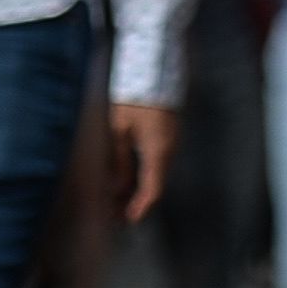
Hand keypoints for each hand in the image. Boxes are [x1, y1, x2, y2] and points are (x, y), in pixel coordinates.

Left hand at [110, 100, 174, 221]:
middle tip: (114, 214)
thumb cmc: (134, 96)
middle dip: (134, 201)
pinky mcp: (169, 135)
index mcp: (158, 152)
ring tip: (116, 198)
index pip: (153, 190)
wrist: (155, 67)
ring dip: (138, 188)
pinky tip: (127, 177)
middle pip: (155, 184)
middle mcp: (169, 150)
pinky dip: (143, 174)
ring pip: (156, 174)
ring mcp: (172, 142)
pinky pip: (157, 162)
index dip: (140, 208)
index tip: (127, 220)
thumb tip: (118, 188)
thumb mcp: (120, 128)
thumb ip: (120, 160)